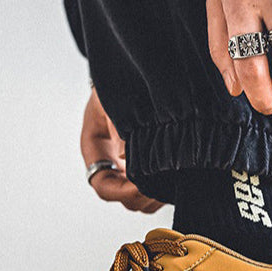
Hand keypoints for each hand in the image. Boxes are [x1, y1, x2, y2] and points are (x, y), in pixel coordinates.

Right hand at [81, 87, 164, 212]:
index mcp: (95, 149)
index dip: (121, 192)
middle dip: (140, 196)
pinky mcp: (145, 163)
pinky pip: (151, 188)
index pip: (102, 185)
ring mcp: (126, 165)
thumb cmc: (118, 83)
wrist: (130, 72)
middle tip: (162, 186)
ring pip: (137, 197)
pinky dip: (162, 189)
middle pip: (121, 197)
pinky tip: (175, 177)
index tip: (141, 185)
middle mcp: (109, 162)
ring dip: (152, 196)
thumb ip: (117, 126)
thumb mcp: (112, 101)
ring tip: (170, 183)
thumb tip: (123, 154)